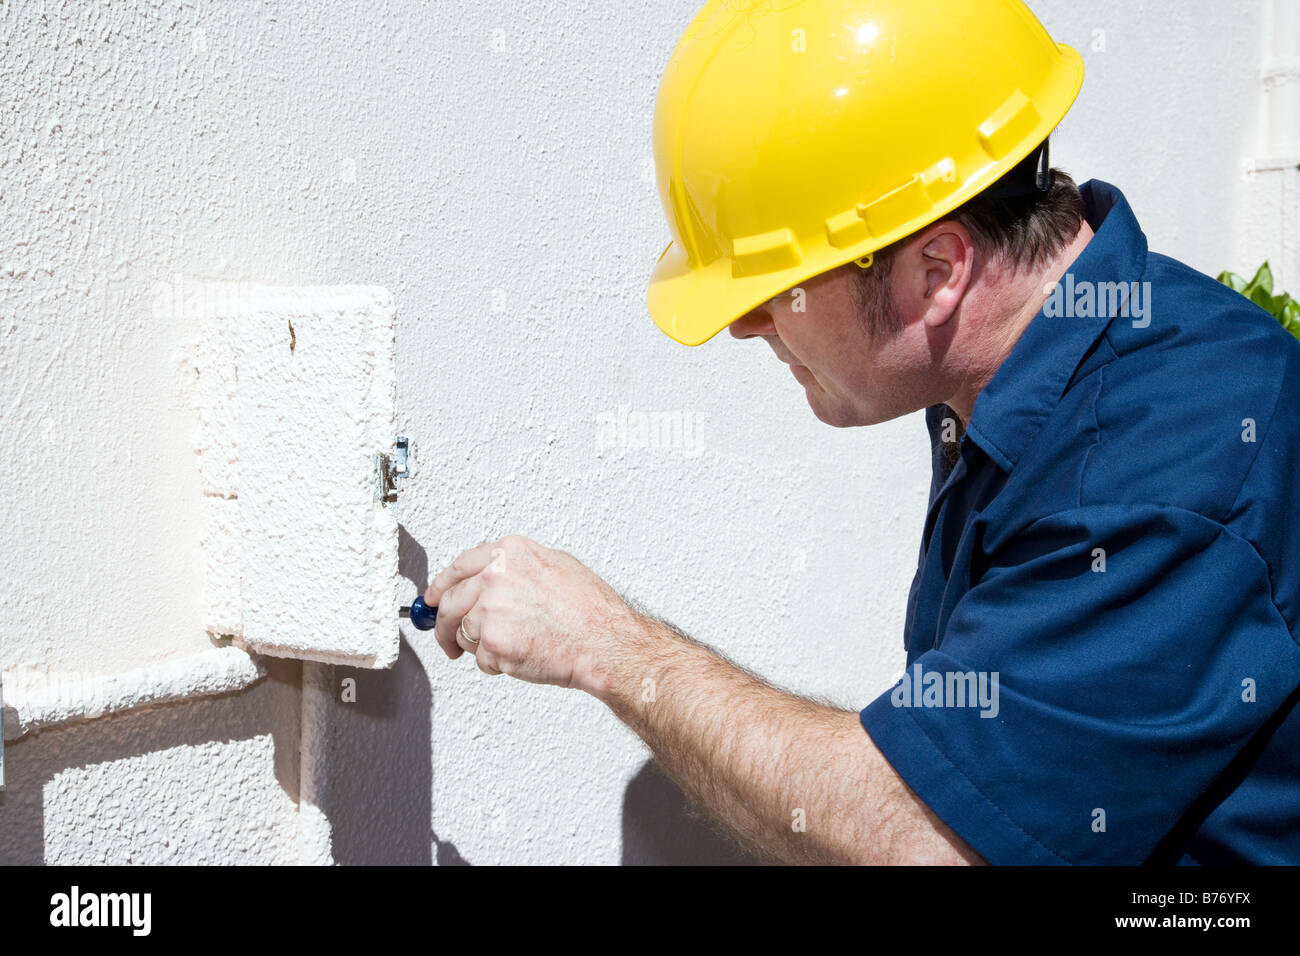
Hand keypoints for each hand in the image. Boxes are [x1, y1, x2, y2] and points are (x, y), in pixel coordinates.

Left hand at [423, 535, 644, 693]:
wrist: (605, 642)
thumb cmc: (590, 610)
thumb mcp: (555, 566)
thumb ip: (516, 568)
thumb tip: (487, 581)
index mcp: (510, 553)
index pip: (459, 567)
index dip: (441, 585)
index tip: (433, 598)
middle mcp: (495, 577)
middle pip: (449, 602)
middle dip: (443, 625)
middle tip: (447, 639)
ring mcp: (491, 610)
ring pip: (464, 633)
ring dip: (479, 646)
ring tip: (513, 647)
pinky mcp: (493, 643)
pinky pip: (480, 659)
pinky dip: (496, 664)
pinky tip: (523, 656)